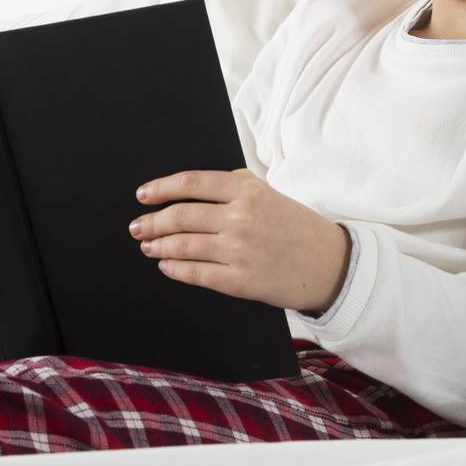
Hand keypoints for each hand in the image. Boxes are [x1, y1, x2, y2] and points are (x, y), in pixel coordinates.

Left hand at [127, 168, 351, 313]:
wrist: (328, 264)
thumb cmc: (295, 226)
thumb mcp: (268, 192)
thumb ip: (234, 184)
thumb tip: (190, 188)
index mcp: (246, 190)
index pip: (191, 184)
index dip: (161, 188)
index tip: (143, 195)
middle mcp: (240, 217)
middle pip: (181, 215)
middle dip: (152, 221)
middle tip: (137, 226)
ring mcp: (239, 250)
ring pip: (183, 245)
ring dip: (158, 244)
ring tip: (148, 245)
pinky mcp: (240, 281)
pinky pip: (196, 274)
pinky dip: (175, 268)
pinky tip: (166, 264)